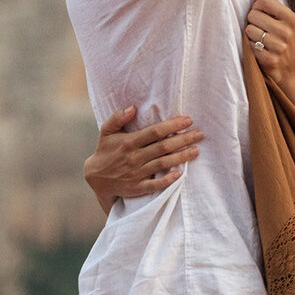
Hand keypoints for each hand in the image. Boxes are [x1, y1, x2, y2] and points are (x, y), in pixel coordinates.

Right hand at [85, 105, 203, 214]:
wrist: (95, 178)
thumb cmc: (105, 150)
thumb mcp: (106, 131)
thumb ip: (117, 118)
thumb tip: (132, 107)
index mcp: (129, 142)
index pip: (154, 132)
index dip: (172, 125)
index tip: (188, 120)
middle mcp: (134, 157)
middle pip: (163, 147)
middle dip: (183, 140)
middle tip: (200, 134)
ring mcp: (136, 173)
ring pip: (163, 164)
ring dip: (181, 157)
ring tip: (196, 150)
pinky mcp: (137, 187)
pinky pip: (155, 185)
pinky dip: (168, 180)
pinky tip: (180, 175)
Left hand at [244, 0, 294, 86]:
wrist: (292, 70)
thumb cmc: (286, 42)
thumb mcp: (287, 22)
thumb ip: (272, 7)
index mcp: (291, 18)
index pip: (266, 1)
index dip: (257, 6)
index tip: (258, 12)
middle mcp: (286, 31)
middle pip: (253, 15)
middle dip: (252, 21)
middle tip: (259, 28)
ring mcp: (279, 46)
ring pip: (249, 30)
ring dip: (251, 35)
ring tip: (260, 40)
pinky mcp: (270, 59)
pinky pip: (249, 45)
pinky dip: (252, 47)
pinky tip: (261, 50)